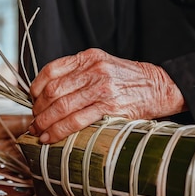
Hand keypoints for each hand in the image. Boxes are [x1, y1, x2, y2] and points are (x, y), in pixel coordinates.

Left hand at [28, 48, 186, 143]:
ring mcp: (102, 88)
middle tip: (34, 122)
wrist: (161, 87)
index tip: (33, 100)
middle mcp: (94, 70)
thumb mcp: (103, 66)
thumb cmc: (130, 80)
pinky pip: (77, 120)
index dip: (36, 88)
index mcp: (88, 58)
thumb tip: (50, 94)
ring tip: (39, 132)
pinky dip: (59, 130)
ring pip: (62, 106)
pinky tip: (51, 137)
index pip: (51, 70)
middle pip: (53, 91)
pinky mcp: (110, 106)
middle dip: (38, 109)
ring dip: (45, 122)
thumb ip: (79, 74)